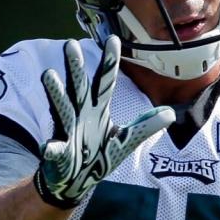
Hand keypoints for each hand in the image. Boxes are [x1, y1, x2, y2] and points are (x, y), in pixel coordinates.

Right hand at [33, 36, 174, 207]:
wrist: (78, 180)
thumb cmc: (99, 155)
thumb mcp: (127, 140)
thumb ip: (145, 125)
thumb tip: (171, 112)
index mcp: (97, 110)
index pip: (105, 81)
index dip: (109, 62)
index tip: (113, 38)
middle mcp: (81, 115)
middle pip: (79, 87)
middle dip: (75, 68)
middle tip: (70, 44)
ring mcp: (68, 132)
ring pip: (62, 110)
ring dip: (56, 94)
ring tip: (48, 75)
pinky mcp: (59, 154)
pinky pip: (54, 149)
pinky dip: (51, 148)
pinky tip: (48, 146)